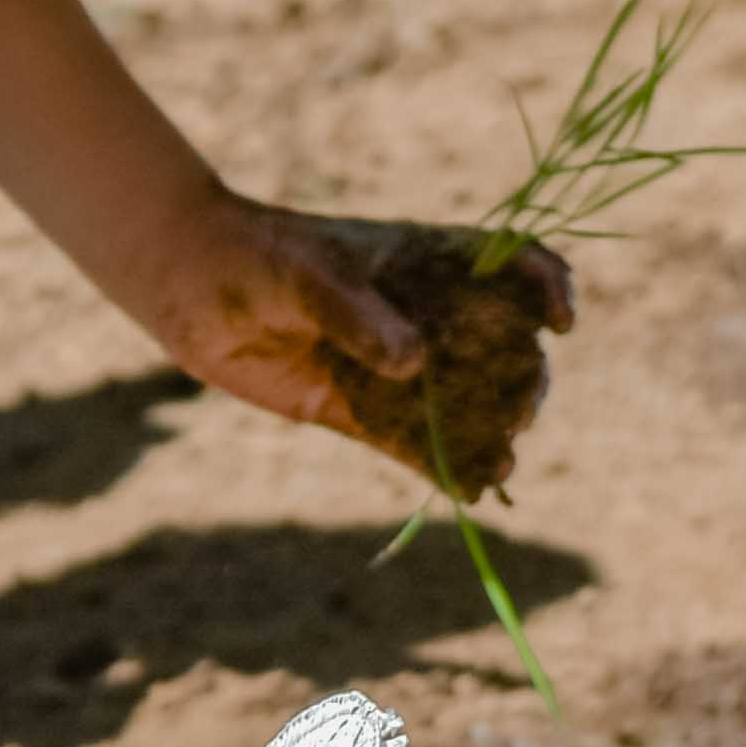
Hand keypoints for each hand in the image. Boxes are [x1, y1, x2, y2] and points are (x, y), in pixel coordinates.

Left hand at [135, 194, 576, 495]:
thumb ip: (359, 316)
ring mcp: (388, 365)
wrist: (186, 287)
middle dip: (521, 378)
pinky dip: (440, 467)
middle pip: (498, 346)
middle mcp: (419, 314)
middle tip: (519, 407)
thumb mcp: (307, 276)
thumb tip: (413, 364)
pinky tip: (471, 490)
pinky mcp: (354, 409)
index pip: (508, 266)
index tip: (559, 323)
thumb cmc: (252, 256)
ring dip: (490, 430)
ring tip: (502, 460)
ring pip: (460, 400)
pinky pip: (408, 442)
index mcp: (423, 262)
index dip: (546, 288)